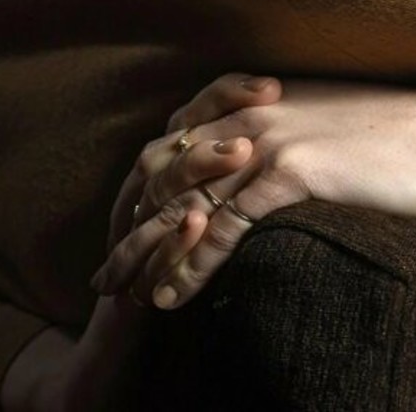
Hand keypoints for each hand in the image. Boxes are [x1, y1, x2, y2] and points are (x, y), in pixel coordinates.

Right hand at [3, 75, 284, 408]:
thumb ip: (242, 179)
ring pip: (159, 187)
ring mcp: (133, 232)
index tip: (274, 84)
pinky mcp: (128, 278)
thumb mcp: (220, 215)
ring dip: (198, 168)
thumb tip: (288, 138)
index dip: (228, 94)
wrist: (137, 331)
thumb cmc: (190, 266)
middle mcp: (146, 191)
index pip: (195, 114)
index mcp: (167, 169)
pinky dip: (173, 236)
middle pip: (176, 141)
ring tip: (240, 152)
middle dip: (219, 120)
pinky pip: (145, 252)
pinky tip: (199, 222)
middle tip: (262, 104)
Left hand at [92, 77, 415, 310]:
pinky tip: (172, 298)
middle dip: (125, 221)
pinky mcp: (293, 171)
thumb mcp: (331, 124)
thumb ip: (288, 138)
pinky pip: (223, 225)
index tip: (122, 228)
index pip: (171, 138)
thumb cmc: (407, 138)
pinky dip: (190, 265)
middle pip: (160, 168)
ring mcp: (269, 137)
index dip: (140, 188)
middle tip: (101, 271)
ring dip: (144, 250)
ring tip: (120, 294)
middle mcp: (250, 109)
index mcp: (256, 95)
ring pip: (182, 199)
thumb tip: (264, 173)